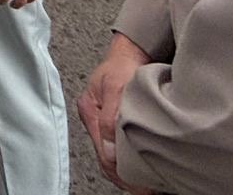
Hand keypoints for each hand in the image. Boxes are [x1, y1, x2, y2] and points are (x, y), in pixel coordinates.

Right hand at [79, 34, 152, 192]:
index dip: (120, 170)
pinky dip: (125, 161)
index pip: (102, 151)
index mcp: (90, 111)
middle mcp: (93, 119)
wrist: (131, 52)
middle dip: (122, 176)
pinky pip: (115, 148)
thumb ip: (110, 118)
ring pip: (109, 155)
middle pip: (104, 157)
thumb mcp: (116, 87)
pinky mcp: (111, 122)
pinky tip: (135, 168)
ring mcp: (101, 122)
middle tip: (142, 190)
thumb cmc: (123, 65)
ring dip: (124, 170)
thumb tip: (109, 150)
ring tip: (141, 185)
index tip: (138, 183)